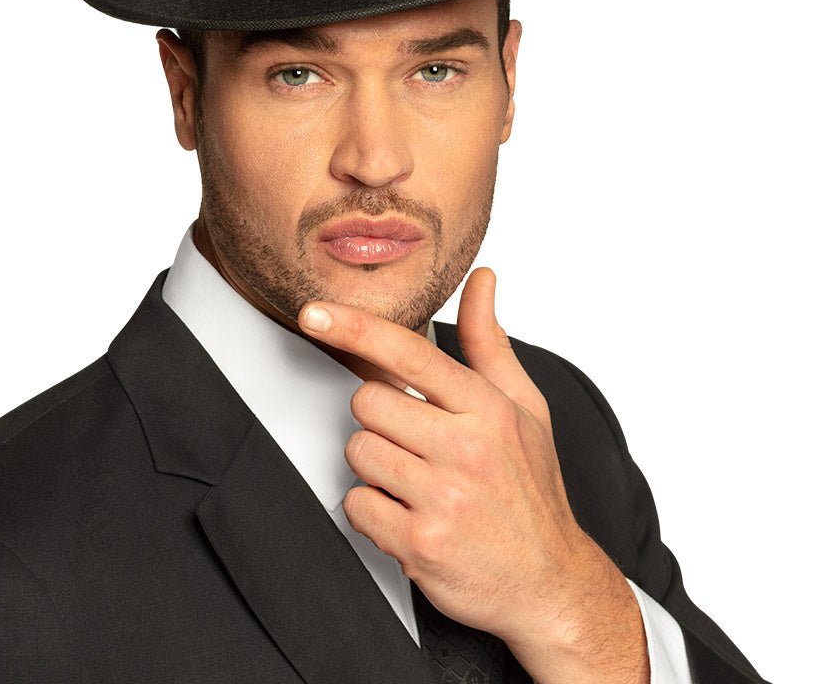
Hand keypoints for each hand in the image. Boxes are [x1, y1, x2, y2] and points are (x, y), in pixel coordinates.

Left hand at [298, 267, 648, 683]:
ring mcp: (442, 498)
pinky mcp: (420, 544)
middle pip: (367, 403)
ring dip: (375, 467)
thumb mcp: (524, 408)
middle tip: (413, 442)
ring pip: (358, 452)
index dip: (355, 327)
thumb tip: (482, 281)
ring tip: (417, 482)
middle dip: (379, 420)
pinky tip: (409, 515)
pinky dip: (372, 511)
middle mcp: (466, 449)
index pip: (408, 352)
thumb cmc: (531, 490)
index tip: (314, 313)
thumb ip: (490, 341)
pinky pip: (356, 505)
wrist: (549, 582)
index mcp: (487, 409)